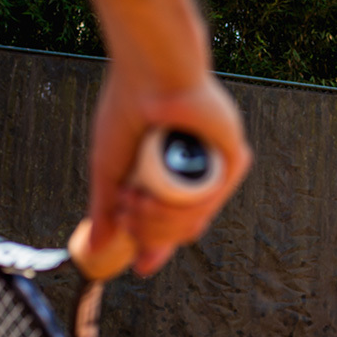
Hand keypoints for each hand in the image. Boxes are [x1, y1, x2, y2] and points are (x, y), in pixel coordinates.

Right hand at [87, 67, 252, 275]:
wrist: (150, 71)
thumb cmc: (128, 109)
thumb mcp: (110, 168)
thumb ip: (107, 209)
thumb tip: (101, 249)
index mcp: (176, 176)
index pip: (173, 224)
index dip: (156, 247)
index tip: (140, 265)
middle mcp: (200, 174)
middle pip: (182, 230)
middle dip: (148, 231)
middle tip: (124, 212)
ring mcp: (219, 167)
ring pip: (195, 220)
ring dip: (157, 222)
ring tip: (131, 201)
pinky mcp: (235, 157)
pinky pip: (210, 199)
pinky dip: (178, 209)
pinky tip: (149, 201)